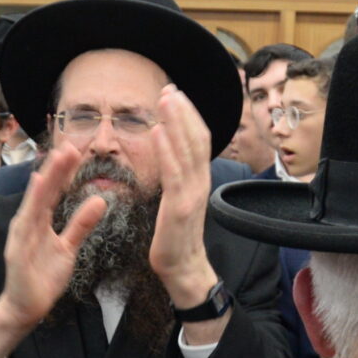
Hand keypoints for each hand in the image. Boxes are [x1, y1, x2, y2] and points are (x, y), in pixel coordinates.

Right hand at [0, 145, 106, 357]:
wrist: (26, 308)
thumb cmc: (43, 278)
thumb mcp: (68, 248)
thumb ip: (81, 224)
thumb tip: (99, 200)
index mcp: (39, 221)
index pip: (53, 192)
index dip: (63, 172)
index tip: (76, 150)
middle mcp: (28, 223)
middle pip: (43, 191)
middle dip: (56, 169)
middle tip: (69, 146)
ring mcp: (21, 236)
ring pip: (34, 203)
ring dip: (45, 180)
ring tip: (56, 160)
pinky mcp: (17, 251)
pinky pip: (25, 225)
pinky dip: (31, 206)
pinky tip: (37, 189)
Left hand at [146, 85, 218, 308]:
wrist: (183, 269)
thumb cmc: (176, 236)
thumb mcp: (179, 200)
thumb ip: (179, 176)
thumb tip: (171, 154)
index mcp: (199, 180)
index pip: (199, 139)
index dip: (188, 115)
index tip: (175, 93)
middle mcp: (200, 182)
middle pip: (196, 138)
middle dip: (183, 111)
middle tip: (170, 88)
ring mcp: (192, 194)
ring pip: (187, 150)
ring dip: (175, 122)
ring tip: (165, 99)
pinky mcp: (180, 207)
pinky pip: (173, 173)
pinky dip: (166, 150)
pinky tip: (156, 131)